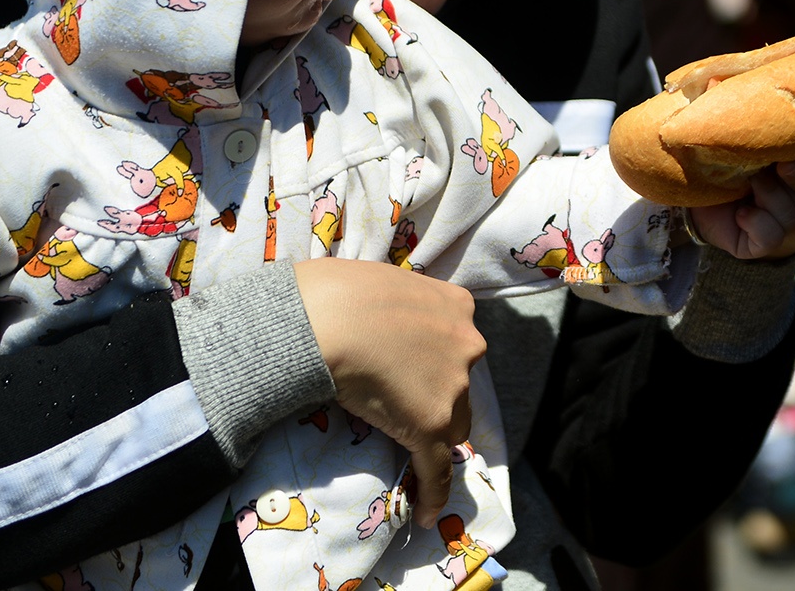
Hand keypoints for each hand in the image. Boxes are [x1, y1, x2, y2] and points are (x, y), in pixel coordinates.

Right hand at [295, 258, 485, 519]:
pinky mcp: (431, 426)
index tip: (419, 372)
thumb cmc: (338, 292)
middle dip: (439, 397)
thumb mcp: (384, 282)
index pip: (456, 345)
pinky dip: (434, 492)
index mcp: (456, 306)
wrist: (328, 319)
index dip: (438, 361)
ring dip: (433, 435)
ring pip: (451, 424)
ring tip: (409, 450)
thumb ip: (396, 304)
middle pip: (460, 386)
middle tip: (405, 403)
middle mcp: (466, 345)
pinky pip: (437, 467)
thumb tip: (372, 311)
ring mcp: (452, 388)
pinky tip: (426, 513)